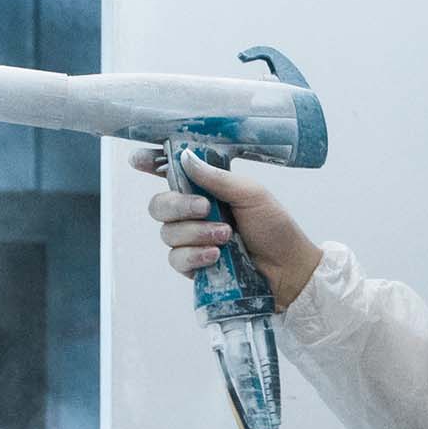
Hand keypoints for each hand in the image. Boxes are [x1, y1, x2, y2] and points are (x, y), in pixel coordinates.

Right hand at [129, 148, 323, 310]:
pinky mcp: (194, 266)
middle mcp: (193, 213)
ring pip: (167, 234)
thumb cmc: (275, 228)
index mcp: (207, 189)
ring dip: (196, 234)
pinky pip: (176, 259)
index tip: (138, 160)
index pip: (171, 173)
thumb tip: (184, 158)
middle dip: (178, 205)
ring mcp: (191, 240)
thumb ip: (216, 178)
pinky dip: (194, 256)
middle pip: (159, 204)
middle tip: (206, 208)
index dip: (151, 165)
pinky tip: (215, 256)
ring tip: (225, 237)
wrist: (289, 270)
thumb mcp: (251, 194)